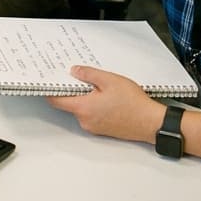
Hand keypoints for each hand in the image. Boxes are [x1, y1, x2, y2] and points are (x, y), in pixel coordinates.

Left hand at [47, 65, 164, 142]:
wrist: (150, 122)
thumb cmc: (133, 104)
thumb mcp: (110, 80)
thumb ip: (89, 74)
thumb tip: (74, 71)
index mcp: (84, 108)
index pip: (56, 100)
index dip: (50, 90)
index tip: (49, 81)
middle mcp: (86, 120)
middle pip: (69, 104)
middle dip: (73, 90)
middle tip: (80, 78)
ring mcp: (93, 127)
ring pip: (81, 109)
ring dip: (85, 98)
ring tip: (100, 87)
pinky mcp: (102, 129)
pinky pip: (91, 115)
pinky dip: (93, 106)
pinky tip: (106, 98)